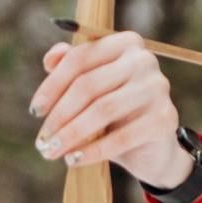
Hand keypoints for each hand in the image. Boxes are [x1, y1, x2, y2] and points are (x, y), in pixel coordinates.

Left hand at [28, 31, 187, 187]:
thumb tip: (49, 59)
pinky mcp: (165, 118)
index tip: (35, 111)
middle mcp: (144, 59)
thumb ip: (69, 67)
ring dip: (72, 134)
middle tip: (42, 140)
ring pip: (103, 109)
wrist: (151, 148)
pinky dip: (94, 151)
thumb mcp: (90, 89)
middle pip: (89, 85)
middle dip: (60, 115)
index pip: (79, 58)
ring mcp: (158, 87)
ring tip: (52, 151)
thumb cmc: (115, 114)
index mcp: (125, 43)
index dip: (52, 86)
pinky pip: (122, 136)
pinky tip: (74, 160)